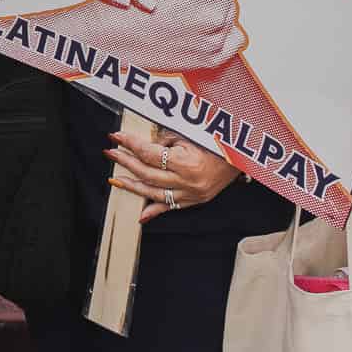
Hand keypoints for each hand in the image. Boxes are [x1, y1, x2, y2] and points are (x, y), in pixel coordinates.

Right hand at [70, 0, 245, 73]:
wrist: (107, 39)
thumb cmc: (123, 0)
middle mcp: (212, 13)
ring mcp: (213, 38)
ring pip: (229, 10)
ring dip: (213, 5)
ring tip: (188, 6)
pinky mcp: (210, 58)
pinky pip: (234, 38)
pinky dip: (222, 31)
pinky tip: (201, 26)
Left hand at [107, 124, 238, 220]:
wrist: (241, 159)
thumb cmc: (215, 143)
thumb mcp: (189, 136)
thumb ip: (165, 141)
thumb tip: (142, 145)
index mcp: (186, 163)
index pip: (150, 153)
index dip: (130, 144)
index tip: (116, 136)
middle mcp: (187, 182)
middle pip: (148, 173)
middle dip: (126, 162)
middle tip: (111, 153)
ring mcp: (190, 194)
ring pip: (154, 193)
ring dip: (132, 186)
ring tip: (115, 180)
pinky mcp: (194, 201)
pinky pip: (170, 207)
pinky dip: (154, 212)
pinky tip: (140, 216)